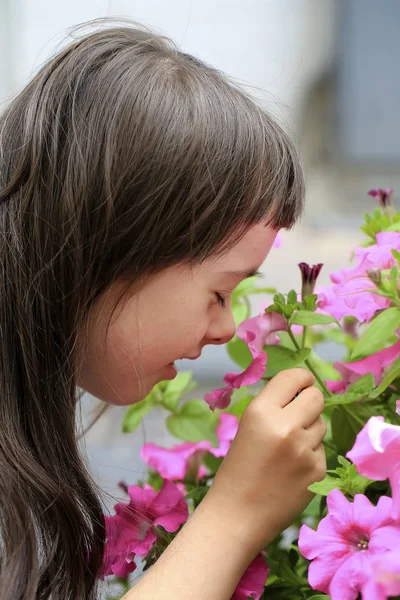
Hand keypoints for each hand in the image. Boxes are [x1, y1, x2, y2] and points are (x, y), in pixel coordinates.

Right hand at [206, 368, 326, 555]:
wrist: (237, 515)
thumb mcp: (248, 427)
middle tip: (300, 411)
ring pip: (321, 423)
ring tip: (288, 448)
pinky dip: (310, 455)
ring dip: (310, 429)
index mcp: (261, 411)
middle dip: (310, 400)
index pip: (293, 378)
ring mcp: (304, 450)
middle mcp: (285, 426)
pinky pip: (321, 449)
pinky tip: (292, 469)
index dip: (302, 377)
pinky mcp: (317, 471)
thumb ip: (274, 407)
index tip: (303, 382)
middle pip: (316, 397)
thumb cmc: (238, 469)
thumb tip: (302, 390)